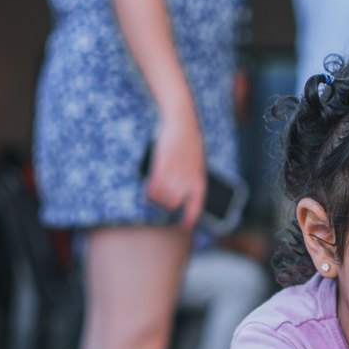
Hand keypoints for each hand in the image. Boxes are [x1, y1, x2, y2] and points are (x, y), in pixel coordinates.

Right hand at [146, 110, 204, 229]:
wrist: (182, 122)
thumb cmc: (188, 142)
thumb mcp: (196, 162)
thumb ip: (191, 178)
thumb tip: (183, 196)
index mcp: (199, 179)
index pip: (196, 205)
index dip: (190, 218)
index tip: (185, 227)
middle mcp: (188, 178)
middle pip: (174, 204)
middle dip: (167, 206)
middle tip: (163, 202)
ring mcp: (175, 172)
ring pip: (163, 197)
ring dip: (157, 199)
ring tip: (155, 195)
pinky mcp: (163, 164)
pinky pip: (154, 186)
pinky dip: (150, 191)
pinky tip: (149, 190)